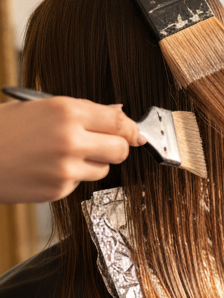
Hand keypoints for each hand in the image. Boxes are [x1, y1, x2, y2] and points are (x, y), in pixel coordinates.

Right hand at [0, 97, 145, 203]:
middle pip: (121, 149)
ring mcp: (65, 169)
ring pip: (103, 169)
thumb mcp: (38, 107)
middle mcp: (70, 140)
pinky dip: (69, 178)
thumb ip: (80, 111)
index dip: (131, 129)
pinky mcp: (57, 190)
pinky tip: (45, 168)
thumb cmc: (2, 128)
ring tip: (62, 155)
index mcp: (67, 111)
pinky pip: (79, 184)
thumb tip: (117, 114)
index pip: (120, 122)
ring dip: (92, 164)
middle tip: (104, 145)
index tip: (135, 133)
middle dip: (116, 148)